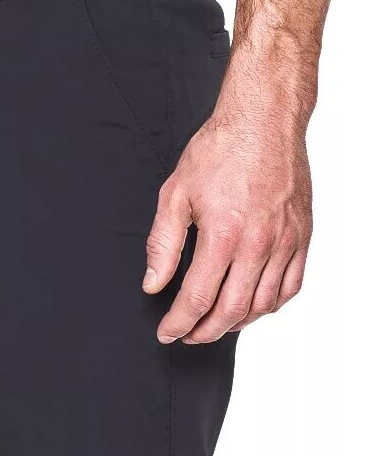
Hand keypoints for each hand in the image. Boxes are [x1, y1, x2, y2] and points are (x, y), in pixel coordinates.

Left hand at [143, 92, 311, 343]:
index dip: (179, 322)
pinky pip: (291, 286)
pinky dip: (271, 304)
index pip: (198, 298)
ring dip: (237, 322)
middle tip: (188, 335)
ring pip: (264, 305)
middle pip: (233, 311)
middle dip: (206, 331)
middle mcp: (258, 245)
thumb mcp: (177, 191)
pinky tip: (254, 302)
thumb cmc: (221, 148)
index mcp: (224, 234)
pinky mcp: (302, 236)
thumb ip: (164, 242)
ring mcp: (285, 243)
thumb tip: (153, 283)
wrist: (263, 120)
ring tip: (216, 321)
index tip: (167, 332)